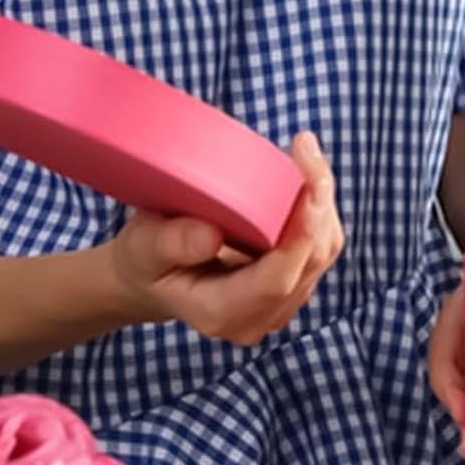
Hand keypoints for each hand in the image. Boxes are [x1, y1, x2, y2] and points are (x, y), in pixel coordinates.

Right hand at [108, 131, 344, 345]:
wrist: (153, 277)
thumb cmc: (145, 261)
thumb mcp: (141, 248)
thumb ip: (169, 244)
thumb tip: (212, 235)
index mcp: (220, 314)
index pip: (277, 279)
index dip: (301, 231)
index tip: (308, 180)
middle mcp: (259, 317)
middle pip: (311, 259)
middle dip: (317, 201)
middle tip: (306, 147)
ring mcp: (280, 304)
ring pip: (323, 250)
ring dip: (321, 200)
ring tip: (304, 152)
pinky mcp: (294, 284)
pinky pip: (319, 245)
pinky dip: (317, 208)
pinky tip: (304, 175)